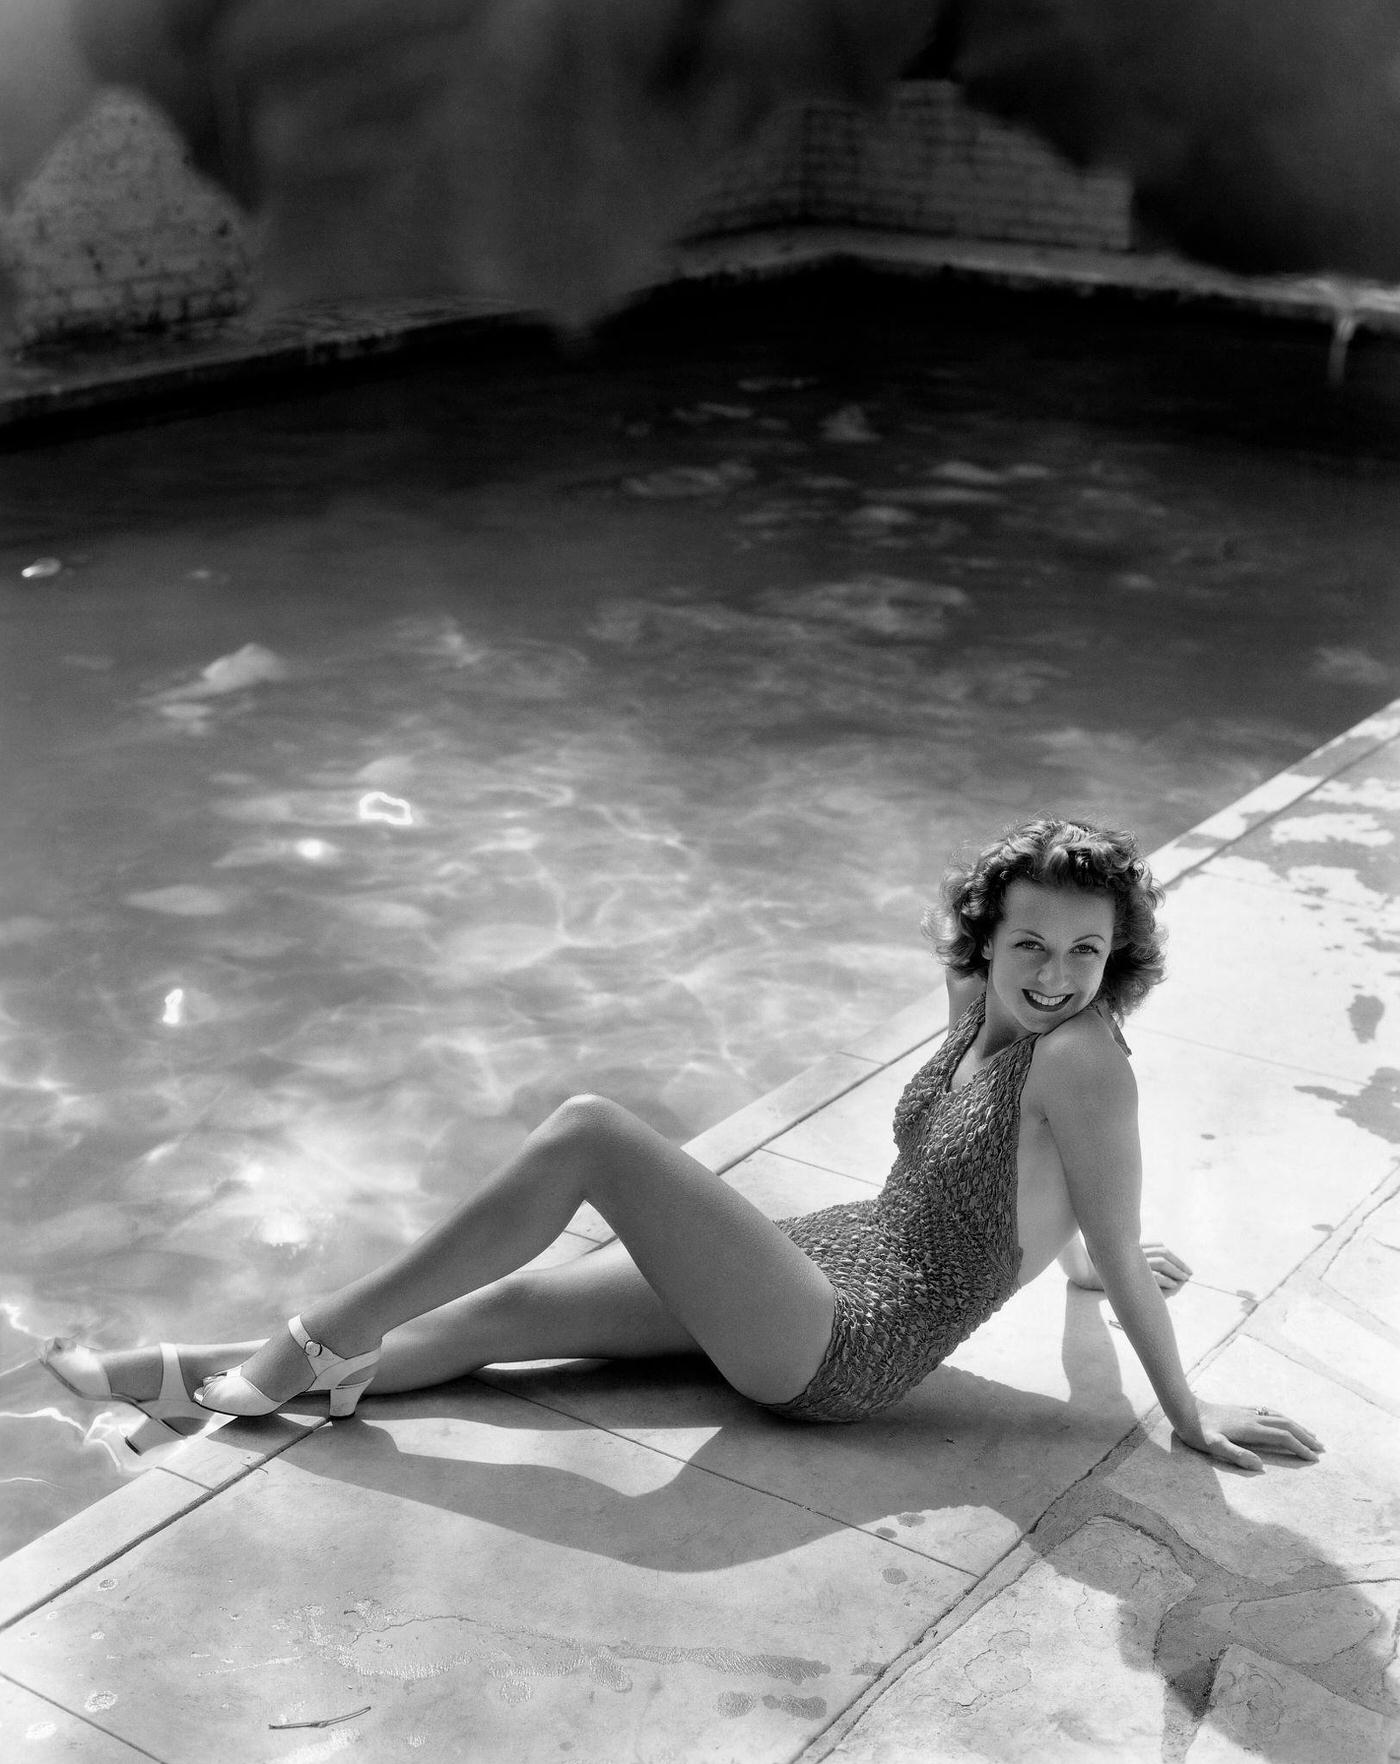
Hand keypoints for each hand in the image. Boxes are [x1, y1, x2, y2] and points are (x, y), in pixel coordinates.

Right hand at [1068, 1240, 1191, 1291]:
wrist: (1084, 1272)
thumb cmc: (1100, 1265)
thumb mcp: (1118, 1256)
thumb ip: (1133, 1256)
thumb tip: (1150, 1266)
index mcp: (1133, 1245)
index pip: (1159, 1246)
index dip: (1173, 1256)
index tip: (1182, 1266)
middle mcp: (1134, 1250)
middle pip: (1163, 1252)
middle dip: (1179, 1263)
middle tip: (1189, 1273)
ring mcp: (1132, 1260)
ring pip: (1161, 1262)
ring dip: (1176, 1271)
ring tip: (1184, 1279)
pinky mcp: (1131, 1273)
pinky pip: (1153, 1275)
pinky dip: (1166, 1280)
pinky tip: (1173, 1285)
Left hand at [1178, 1401, 1324, 1471]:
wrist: (1183, 1407)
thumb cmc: (1196, 1431)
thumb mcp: (1213, 1446)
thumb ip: (1236, 1455)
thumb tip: (1260, 1466)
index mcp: (1250, 1429)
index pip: (1282, 1437)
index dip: (1299, 1447)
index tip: (1313, 1459)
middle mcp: (1252, 1418)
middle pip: (1286, 1424)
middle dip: (1305, 1436)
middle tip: (1321, 1449)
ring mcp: (1247, 1412)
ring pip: (1279, 1416)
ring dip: (1297, 1426)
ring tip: (1310, 1434)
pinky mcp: (1241, 1409)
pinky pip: (1268, 1411)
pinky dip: (1282, 1417)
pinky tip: (1282, 1420)